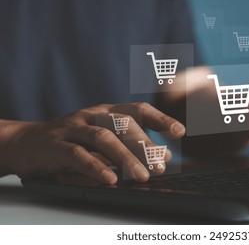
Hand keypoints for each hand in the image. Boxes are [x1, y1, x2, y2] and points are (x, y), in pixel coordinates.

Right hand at [3, 103, 184, 183]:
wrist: (28, 142)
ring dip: (125, 157)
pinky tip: (111, 180)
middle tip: (160, 166)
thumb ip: (132, 145)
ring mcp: (73, 128)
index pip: (138, 110)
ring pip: (103, 138)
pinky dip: (96, 167)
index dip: (160, 118)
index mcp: (107, 111)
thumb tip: (165, 156)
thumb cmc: (74, 141)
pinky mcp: (56, 146)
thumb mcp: (104, 139)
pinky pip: (78, 155)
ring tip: (142, 176)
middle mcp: (92, 115)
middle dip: (145, 145)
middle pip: (123, 124)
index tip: (180, 131)